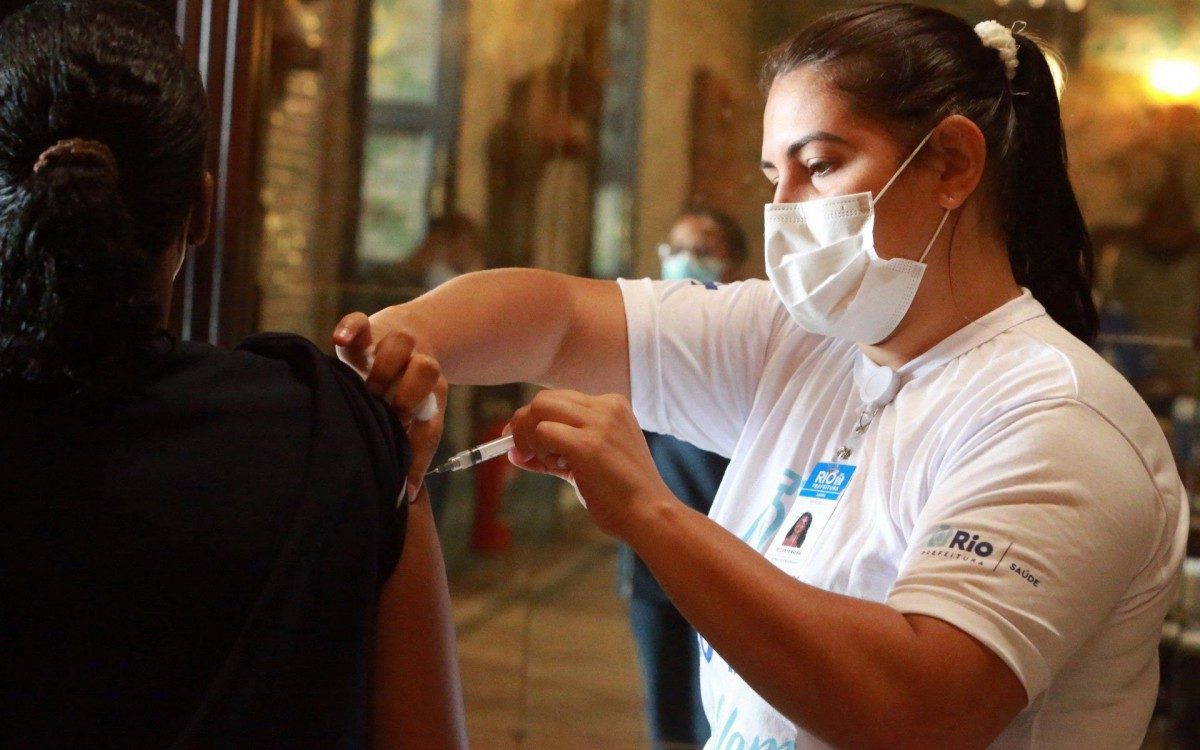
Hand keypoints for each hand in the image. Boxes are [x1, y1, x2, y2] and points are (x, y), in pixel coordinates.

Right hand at [334, 312, 445, 487]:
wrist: (411, 337)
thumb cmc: (405, 396)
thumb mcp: (413, 423)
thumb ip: (409, 452)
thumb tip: (405, 498)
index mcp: (431, 396)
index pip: (430, 424)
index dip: (417, 447)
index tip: (403, 470)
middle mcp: (415, 368)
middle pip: (426, 370)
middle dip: (409, 393)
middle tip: (390, 413)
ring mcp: (390, 347)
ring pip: (399, 344)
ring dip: (384, 367)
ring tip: (366, 388)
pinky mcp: (366, 330)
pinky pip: (360, 322)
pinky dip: (352, 328)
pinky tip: (341, 340)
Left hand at [506, 390, 672, 537]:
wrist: (649, 514)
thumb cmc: (621, 494)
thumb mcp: (589, 461)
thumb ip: (555, 452)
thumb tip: (514, 452)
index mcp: (612, 406)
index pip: (559, 399)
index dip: (535, 419)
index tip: (523, 442)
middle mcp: (607, 407)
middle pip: (544, 398)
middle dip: (523, 423)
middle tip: (519, 451)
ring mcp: (599, 423)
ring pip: (539, 408)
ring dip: (527, 436)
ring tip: (542, 461)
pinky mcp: (588, 444)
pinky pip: (543, 433)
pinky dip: (536, 449)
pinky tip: (551, 467)